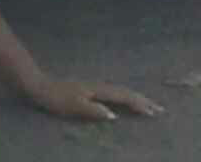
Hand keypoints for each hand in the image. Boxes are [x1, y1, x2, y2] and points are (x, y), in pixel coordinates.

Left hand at [25, 74, 163, 121]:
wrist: (40, 86)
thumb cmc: (56, 98)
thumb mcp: (73, 106)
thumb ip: (93, 111)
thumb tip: (114, 115)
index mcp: (98, 90)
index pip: (123, 97)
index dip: (139, 104)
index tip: (154, 113)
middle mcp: (99, 86)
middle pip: (125, 92)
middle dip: (143, 100)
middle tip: (160, 109)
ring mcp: (95, 86)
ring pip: (121, 91)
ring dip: (136, 98)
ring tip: (148, 105)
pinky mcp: (90, 89)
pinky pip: (114, 92)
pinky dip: (125, 97)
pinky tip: (125, 101)